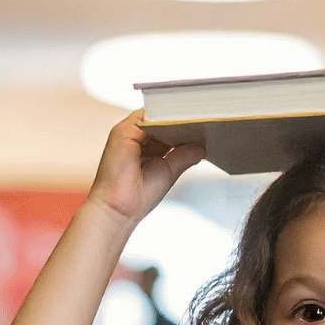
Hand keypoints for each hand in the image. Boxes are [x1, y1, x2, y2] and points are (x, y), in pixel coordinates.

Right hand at [86, 111, 204, 224]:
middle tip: (204, 120)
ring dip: (172, 117)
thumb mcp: (169, 172)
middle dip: (179, 120)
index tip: (202, 127)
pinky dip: (163, 119)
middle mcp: (134, 137)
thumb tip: (201, 147)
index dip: (181, 126)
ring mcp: (127, 133)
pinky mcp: (123, 132)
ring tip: (196, 120)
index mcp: (143, 147)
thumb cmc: (137, 197)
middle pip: (159, 119)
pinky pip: (146, 117)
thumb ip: (182, 156)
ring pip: (153, 115)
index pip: (163, 127)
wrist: (119, 210)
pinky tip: (180, 124)